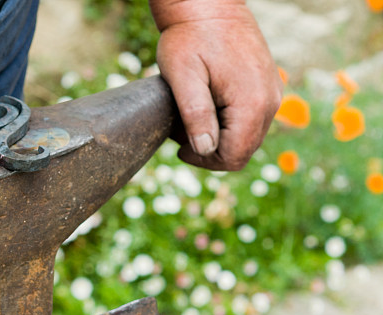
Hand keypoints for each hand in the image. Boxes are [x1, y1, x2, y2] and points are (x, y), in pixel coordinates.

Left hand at [153, 2, 281, 169]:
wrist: (208, 4)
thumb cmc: (190, 38)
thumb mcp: (183, 77)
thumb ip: (196, 114)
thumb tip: (205, 149)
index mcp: (252, 103)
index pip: (235, 156)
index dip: (205, 161)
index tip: (180, 148)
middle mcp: (270, 101)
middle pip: (244, 150)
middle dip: (211, 150)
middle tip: (182, 132)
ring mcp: (272, 92)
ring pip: (249, 136)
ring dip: (220, 137)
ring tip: (190, 118)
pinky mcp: (267, 86)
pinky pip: (252, 119)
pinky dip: (229, 122)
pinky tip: (205, 106)